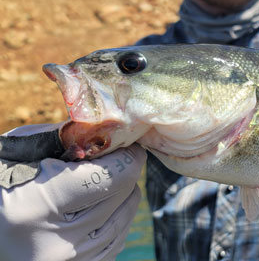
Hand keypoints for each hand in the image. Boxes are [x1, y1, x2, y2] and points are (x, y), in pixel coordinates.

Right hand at [0, 123, 145, 260]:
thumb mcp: (18, 152)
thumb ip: (66, 138)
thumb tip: (113, 129)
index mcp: (38, 205)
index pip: (115, 175)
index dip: (126, 154)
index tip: (125, 143)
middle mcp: (58, 243)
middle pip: (125, 192)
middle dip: (122, 171)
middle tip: (104, 161)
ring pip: (127, 215)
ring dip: (119, 194)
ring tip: (91, 186)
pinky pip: (118, 238)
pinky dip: (111, 219)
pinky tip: (88, 210)